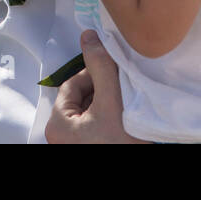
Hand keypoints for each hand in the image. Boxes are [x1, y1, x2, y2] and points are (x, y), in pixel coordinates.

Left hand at [45, 29, 145, 143]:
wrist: (143, 165)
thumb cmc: (120, 141)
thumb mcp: (111, 101)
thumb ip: (100, 66)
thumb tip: (88, 34)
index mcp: (57, 124)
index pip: (73, 84)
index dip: (95, 73)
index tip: (116, 71)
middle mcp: (62, 136)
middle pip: (84, 97)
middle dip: (104, 88)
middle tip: (125, 86)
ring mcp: (78, 144)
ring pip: (94, 111)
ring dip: (111, 103)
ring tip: (129, 102)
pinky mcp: (93, 145)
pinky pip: (101, 125)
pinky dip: (114, 118)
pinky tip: (129, 118)